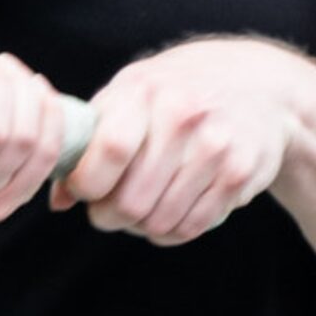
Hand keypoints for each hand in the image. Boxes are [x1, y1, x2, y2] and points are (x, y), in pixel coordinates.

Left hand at [51, 38, 300, 244]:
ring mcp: (215, 146)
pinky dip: (172, 232)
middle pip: (131, 200)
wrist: (256, 84)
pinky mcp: (239, 174)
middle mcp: (182, 116)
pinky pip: (192, 226)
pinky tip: (170, 211)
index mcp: (143, 90)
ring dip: (141, 227)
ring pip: (160, 221)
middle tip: (110, 211)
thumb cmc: (174, 91)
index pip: (109, 151)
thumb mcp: (129, 94)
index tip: (84, 191)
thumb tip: (59, 200)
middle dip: (110, 216)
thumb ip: (88, 139)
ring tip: (141, 210)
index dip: (87, 184)